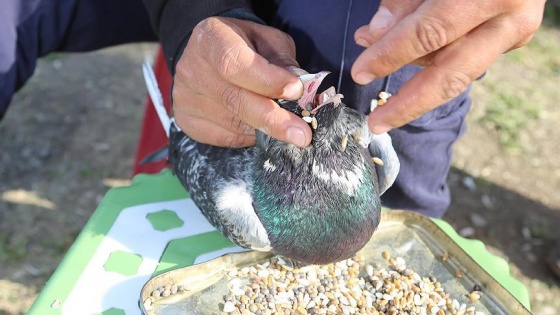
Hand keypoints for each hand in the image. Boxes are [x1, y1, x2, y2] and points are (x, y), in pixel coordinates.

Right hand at [173, 17, 310, 146]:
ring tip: (290, 130)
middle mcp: (191, 68)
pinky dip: (250, 137)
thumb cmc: (245, 46)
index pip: (234, 63)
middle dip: (273, 119)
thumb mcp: (268, 41)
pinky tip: (261, 128)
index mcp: (210, 38)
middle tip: (302, 134)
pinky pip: (226, 138)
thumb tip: (298, 89)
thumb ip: (283, 62)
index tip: (296, 91)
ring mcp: (185, 98)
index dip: (267, 80)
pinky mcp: (188, 121)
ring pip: (233, 123)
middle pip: (234, 100)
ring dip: (266, 131)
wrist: (212, 56)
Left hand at [351, 0, 545, 133]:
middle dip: (408, 104)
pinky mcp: (510, 38)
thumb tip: (374, 34)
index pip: (430, 34)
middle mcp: (512, 21)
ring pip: (456, 71)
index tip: (359, 73)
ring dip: (411, 73)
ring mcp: (515, 33)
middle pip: (451, 76)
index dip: (390, 55)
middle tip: (376, 122)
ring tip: (371, 63)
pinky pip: (462, 57)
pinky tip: (401, 51)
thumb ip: (405, 1)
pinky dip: (430, 58)